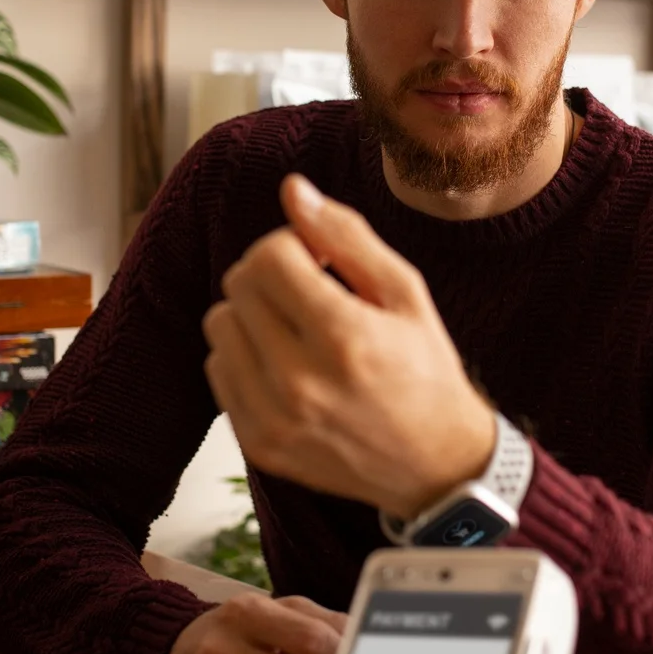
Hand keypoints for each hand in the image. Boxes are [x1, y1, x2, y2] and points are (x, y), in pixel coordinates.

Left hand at [203, 175, 496, 519]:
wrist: (434, 463)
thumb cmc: (424, 370)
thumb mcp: (403, 292)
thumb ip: (345, 236)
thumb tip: (293, 189)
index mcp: (344, 336)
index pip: (269, 255)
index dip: (293, 245)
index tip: (319, 261)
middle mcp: (301, 382)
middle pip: (239, 284)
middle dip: (270, 273)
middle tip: (309, 291)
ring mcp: (273, 417)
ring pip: (220, 323)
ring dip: (251, 313)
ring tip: (295, 328)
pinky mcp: (258, 442)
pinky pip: (218, 368)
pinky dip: (244, 355)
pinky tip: (283, 363)